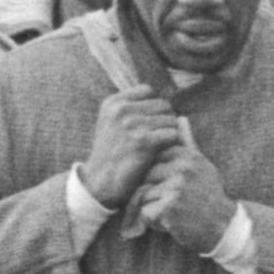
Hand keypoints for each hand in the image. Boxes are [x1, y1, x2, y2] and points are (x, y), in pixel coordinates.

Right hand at [76, 92, 183, 213]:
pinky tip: (164, 153)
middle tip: (159, 137)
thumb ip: (129, 108)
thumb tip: (160, 98)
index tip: (149, 122)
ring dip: (170, 133)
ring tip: (160, 146)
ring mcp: (132, 124)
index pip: (147, 90)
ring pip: (170, 119)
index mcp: (112, 103)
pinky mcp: (144, 141)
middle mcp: (121, 110)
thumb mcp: (110, 124)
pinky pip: (173, 134)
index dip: (153, 106)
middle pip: (163, 104)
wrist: (100, 183)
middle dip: (164, 120)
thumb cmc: (111, 154)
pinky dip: (173, 145)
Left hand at [134, 146, 238, 255]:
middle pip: (148, 175)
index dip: (159, 175)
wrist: (224, 228)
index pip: (156, 158)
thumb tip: (160, 143)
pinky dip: (153, 221)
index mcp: (190, 157)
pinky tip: (171, 223)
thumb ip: (183, 157)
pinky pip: (145, 211)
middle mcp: (183, 168)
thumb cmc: (208, 200)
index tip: (171, 187)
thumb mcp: (203, 170)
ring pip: (144, 194)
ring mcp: (176, 187)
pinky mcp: (169, 207)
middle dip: (154, 191)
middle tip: (173, 204)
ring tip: (174, 213)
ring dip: (154, 207)